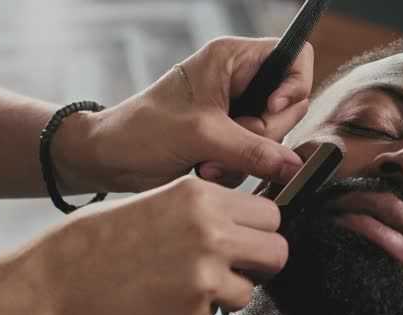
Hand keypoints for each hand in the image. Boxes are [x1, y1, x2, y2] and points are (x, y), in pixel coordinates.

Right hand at [16, 176, 287, 314]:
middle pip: (278, 249)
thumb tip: (246, 224)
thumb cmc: (98, 240)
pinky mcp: (194, 311)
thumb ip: (204, 209)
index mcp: (200, 194)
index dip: (258, 230)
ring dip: (230, 291)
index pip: (269, 212)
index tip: (244, 240)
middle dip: (260, 261)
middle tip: (232, 267)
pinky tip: (165, 300)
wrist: (57, 282)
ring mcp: (205, 272)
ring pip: (253, 287)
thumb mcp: (156, 201)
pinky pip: (219, 314)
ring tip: (188, 285)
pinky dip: (199, 312)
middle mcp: (210, 229)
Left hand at [54, 37, 312, 192]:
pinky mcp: (227, 138)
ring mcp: (233, 111)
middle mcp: (237, 81)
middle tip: (230, 147)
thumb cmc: (142, 129)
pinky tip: (204, 169)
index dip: (293, 86)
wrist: (109, 159)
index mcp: (231, 59)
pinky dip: (234, 169)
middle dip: (263, 136)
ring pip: (272, 138)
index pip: (293, 57)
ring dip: (245, 159)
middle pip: (287, 106)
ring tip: (207, 163)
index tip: (271, 110)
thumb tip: (293, 166)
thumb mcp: (202, 136)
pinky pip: (254, 156)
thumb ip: (253, 150)